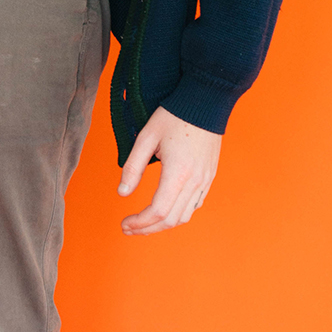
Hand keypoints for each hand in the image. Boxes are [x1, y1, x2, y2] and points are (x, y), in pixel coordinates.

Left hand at [115, 107, 219, 235]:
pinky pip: (195, 205)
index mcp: (178, 172)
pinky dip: (178, 213)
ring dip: (162, 225)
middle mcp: (195, 181)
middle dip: (147, 229)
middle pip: (171, 220)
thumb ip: (133, 167)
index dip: (139, 223)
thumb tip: (122, 193)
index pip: (157, 211)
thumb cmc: (174, 116)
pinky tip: (164, 210)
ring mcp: (205, 180)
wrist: (205, 102)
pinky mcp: (209, 177)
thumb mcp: (146, 137)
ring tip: (144, 223)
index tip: (124, 224)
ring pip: (184, 216)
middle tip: (128, 228)